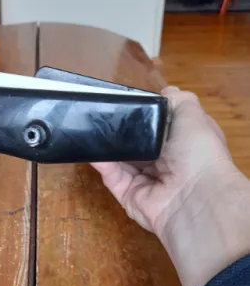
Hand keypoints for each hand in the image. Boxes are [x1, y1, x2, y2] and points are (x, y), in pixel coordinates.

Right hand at [93, 87, 249, 285]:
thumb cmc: (197, 151)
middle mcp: (164, 163)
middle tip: (100, 113)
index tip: (126, 102)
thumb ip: (178, 100)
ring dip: (107, 146)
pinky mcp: (128, 195)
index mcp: (182, 145)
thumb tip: (165, 90)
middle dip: (121, 131)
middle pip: (136, 144)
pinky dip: (101, 162)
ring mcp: (145, 181)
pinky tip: (89, 147)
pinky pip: (112, 177)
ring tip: (88, 126)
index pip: (158, 128)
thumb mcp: (193, 116)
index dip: (144, 116)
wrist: (194, 195)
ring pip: (121, 160)